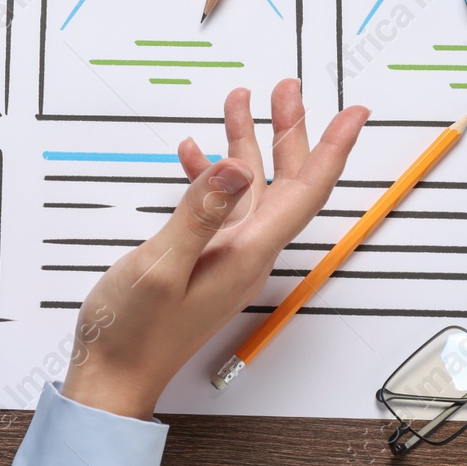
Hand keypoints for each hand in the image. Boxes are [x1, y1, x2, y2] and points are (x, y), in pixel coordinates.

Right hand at [60, 80, 368, 418]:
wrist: (112, 377)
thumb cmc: (133, 332)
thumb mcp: (161, 265)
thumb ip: (199, 213)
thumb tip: (235, 167)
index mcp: (246, 253)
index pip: (304, 191)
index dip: (332, 148)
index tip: (354, 112)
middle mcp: (246, 253)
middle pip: (284, 183)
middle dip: (290, 130)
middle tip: (287, 88)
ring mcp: (226, 257)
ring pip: (250, 188)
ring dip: (246, 144)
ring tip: (238, 101)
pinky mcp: (203, 260)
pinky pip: (219, 207)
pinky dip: (210, 175)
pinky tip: (194, 154)